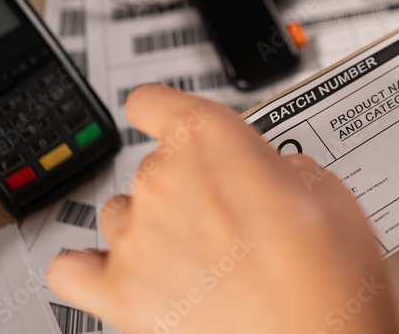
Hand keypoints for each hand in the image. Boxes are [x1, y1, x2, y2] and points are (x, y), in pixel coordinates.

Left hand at [48, 84, 398, 333]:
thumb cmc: (327, 274)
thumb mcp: (327, 191)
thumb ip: (282, 168)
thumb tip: (272, 174)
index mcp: (210, 139)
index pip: (153, 102)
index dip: (163, 113)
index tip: (168, 120)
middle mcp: (163, 180)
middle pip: (149, 166)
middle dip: (184, 186)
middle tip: (225, 217)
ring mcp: (135, 238)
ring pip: (118, 213)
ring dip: (147, 226)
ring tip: (191, 256)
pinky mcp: (118, 295)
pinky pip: (71, 269)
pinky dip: (88, 268)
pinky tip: (118, 273)